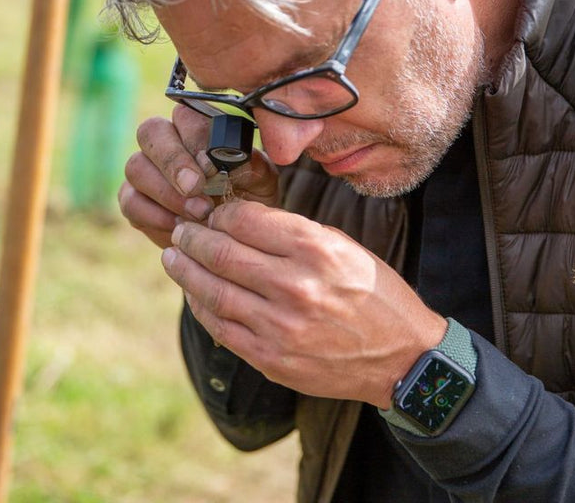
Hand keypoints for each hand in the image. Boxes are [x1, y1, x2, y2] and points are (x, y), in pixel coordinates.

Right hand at [118, 105, 279, 248]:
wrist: (237, 233)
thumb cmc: (251, 197)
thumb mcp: (260, 180)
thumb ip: (250, 164)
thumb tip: (237, 157)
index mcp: (197, 126)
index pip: (184, 117)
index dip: (194, 140)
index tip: (212, 167)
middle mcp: (166, 140)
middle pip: (150, 132)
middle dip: (172, 161)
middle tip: (195, 188)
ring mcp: (145, 169)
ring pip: (136, 167)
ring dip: (166, 192)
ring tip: (197, 214)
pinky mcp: (133, 199)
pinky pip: (130, 201)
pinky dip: (153, 215)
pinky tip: (178, 228)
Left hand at [162, 200, 446, 407]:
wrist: (401, 358)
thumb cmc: (374, 293)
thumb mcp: (342, 247)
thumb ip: (291, 233)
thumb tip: (241, 222)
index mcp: (314, 249)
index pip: (244, 220)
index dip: (221, 213)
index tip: (214, 213)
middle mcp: (294, 285)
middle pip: (220, 253)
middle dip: (192, 237)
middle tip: (181, 231)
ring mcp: (279, 327)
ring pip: (211, 291)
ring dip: (184, 270)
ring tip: (173, 256)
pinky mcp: (271, 360)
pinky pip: (220, 327)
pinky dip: (200, 306)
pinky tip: (193, 293)